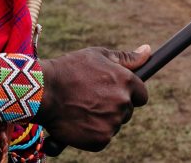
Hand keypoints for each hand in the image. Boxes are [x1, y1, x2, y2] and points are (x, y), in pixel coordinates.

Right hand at [36, 45, 150, 150]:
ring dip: (102, 119)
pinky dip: (91, 133)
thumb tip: (148, 51)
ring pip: (114, 124)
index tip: (115, 93)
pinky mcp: (100, 140)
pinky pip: (102, 138)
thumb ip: (127, 57)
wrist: (43, 91)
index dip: (129, 94)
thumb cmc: (69, 69)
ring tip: (81, 108)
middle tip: (91, 99)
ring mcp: (112, 123)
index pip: (142, 95)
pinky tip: (78, 120)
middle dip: (114, 106)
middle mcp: (123, 103)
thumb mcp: (99, 55)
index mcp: (126, 81)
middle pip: (127, 110)